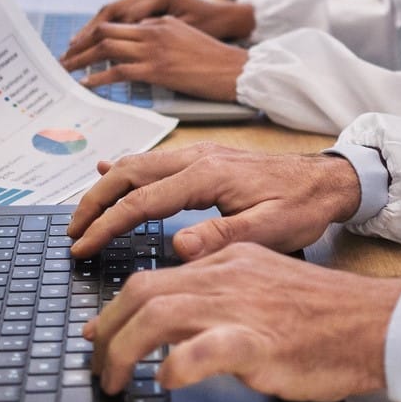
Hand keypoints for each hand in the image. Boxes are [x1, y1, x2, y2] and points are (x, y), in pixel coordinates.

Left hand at [63, 16, 250, 100]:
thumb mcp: (184, 37)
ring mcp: (154, 48)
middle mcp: (153, 30)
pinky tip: (87, 84)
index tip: (79, 46)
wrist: (235, 69)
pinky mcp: (157, 69)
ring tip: (67, 71)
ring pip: (107, 48)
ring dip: (82, 59)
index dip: (93, 34)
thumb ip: (159, 37)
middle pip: (106, 30)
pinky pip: (119, 71)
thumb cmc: (213, 59)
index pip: (117, 22)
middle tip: (64, 59)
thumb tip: (136, 49)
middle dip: (81, 44)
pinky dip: (99, 77)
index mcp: (159, 21)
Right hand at [67, 144, 362, 258]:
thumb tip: (179, 247)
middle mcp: (197, 158)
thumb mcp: (271, 230)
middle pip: (128, 173)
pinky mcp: (205, 157)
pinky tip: (106, 169)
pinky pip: (154, 159)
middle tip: (70, 231)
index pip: (142, 200)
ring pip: (136, 163)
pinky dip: (125, 167)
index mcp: (208, 176)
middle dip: (94, 201)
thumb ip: (223, 237)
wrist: (330, 179)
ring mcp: (199, 154)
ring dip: (105, 186)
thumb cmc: (303, 206)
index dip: (107, 224)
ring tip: (82, 213)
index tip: (83, 246)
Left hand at [84, 244, 400, 400]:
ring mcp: (241, 307)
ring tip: (114, 382)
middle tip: (97, 365)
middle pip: (142, 292)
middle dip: (107, 331)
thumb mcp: (264, 288)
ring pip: (159, 315)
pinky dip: (175, 365)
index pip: (154, 277)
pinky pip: (202, 350)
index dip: (115, 308)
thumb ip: (223, 295)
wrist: (374, 324)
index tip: (98, 334)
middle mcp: (227, 277)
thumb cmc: (324, 317)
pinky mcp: (258, 342)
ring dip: (124, 351)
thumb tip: (178, 326)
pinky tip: (166, 380)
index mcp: (228, 260)